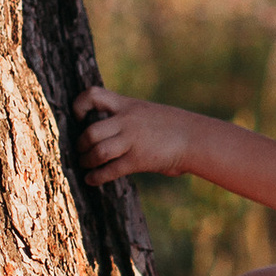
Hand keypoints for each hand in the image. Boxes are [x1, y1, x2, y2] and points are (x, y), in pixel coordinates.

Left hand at [76, 85, 196, 182]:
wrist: (196, 138)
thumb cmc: (172, 126)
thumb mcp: (146, 112)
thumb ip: (127, 117)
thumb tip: (106, 131)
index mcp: (127, 104)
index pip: (93, 95)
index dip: (79, 105)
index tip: (79, 117)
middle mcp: (126, 120)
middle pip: (90, 131)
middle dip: (81, 144)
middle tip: (81, 150)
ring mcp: (131, 140)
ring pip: (97, 152)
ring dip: (86, 161)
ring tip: (85, 165)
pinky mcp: (137, 160)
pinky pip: (109, 170)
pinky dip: (96, 177)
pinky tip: (92, 180)